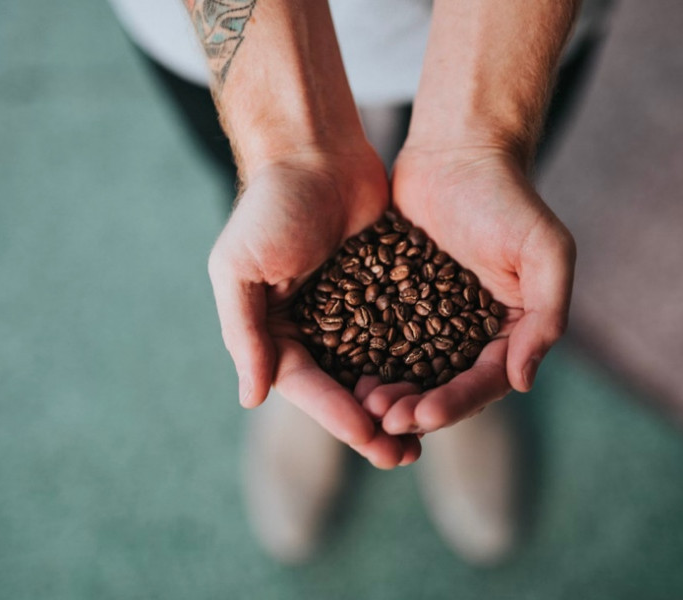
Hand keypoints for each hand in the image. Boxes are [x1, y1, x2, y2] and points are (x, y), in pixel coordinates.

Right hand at [207, 147, 420, 467]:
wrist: (315, 150)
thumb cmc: (271, 206)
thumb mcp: (240, 268)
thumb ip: (243, 333)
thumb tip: (251, 398)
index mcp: (275, 330)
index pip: (309, 386)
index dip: (339, 416)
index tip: (372, 440)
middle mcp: (311, 328)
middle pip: (345, 389)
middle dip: (373, 424)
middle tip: (405, 456)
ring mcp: (350, 311)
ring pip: (376, 370)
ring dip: (399, 402)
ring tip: (426, 432)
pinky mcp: (383, 290)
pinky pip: (401, 335)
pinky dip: (417, 362)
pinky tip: (441, 383)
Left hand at [366, 146, 575, 434]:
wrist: (458, 151)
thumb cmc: (507, 197)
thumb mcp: (545, 252)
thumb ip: (546, 317)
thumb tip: (523, 382)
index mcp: (509, 329)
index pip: (485, 381)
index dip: (456, 403)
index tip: (423, 416)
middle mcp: (471, 332)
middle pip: (444, 386)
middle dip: (417, 408)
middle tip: (385, 419)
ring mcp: (432, 318)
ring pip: (409, 370)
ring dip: (390, 393)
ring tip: (363, 404)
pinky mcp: (397, 300)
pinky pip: (380, 339)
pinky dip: (367, 360)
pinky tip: (346, 373)